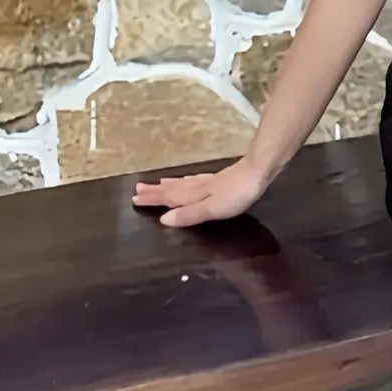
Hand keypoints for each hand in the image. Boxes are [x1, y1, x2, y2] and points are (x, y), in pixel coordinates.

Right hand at [133, 157, 272, 228]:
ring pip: (181, 184)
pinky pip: (193, 180)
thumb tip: (164, 219)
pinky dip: (184, 181)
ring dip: (167, 185)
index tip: (134, 199)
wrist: (257, 171)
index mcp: (192, 196)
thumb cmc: (236, 195)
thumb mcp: (212, 209)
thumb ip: (189, 214)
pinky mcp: (218, 179)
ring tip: (155, 184)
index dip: (152, 200)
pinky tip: (187, 180)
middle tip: (137, 190)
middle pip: (171, 190)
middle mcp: (196, 187)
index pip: (168, 199)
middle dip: (154, 191)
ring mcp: (207, 181)